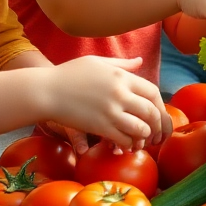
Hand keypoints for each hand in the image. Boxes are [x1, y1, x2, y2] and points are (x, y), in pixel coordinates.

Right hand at [40, 56, 171, 150]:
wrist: (45, 91)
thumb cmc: (68, 74)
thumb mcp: (97, 62)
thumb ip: (121, 64)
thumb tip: (140, 61)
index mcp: (122, 77)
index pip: (153, 92)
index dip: (159, 105)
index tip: (157, 113)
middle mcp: (120, 93)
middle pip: (151, 112)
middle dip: (158, 125)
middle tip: (156, 133)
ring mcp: (110, 111)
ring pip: (141, 128)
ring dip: (145, 136)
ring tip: (142, 140)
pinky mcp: (100, 127)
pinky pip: (124, 139)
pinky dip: (129, 144)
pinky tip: (126, 145)